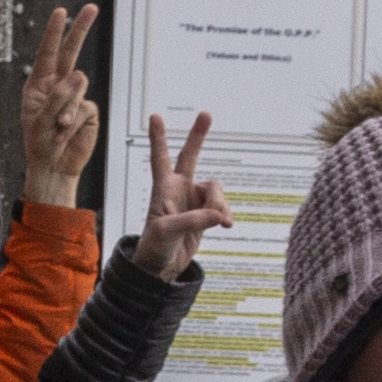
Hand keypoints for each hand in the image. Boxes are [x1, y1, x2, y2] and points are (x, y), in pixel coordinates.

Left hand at [14, 3, 100, 212]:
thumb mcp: (39, 119)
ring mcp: (75, 98)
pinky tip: (65, 133)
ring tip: (56, 128)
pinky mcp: (88, 112)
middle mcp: (57, 86)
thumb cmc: (39, 144)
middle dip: (80, 29)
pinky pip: (85, 107)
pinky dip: (73, 120)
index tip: (61, 11)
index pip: (48, 53)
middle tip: (91, 7)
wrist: (54, 168)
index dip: (55, 32)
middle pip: (71, 53)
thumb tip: (79, 75)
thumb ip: (57, 97)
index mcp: (39, 84)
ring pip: (78, 85)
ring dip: (65, 106)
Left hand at [124, 110, 230, 282]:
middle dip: (198, 136)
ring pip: (216, 190)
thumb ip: (192, 220)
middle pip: (190, 156)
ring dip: (220, 203)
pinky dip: (226, 214)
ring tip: (220, 222)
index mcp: (163, 188)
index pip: (160, 158)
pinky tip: (226, 225)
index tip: (155, 116)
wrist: (162, 267)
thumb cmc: (155, 247)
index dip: (158, 138)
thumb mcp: (167, 232)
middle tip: (206, 113)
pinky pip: (223, 207)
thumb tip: (218, 215)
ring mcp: (194, 200)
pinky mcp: (206, 214)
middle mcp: (179, 189)